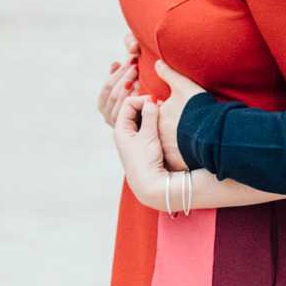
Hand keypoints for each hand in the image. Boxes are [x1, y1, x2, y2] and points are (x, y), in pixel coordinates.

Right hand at [96, 56, 137, 126]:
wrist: (149, 133)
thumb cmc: (138, 106)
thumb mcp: (127, 89)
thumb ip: (119, 76)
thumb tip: (115, 63)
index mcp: (103, 105)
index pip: (107, 87)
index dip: (118, 73)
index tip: (131, 60)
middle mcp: (107, 116)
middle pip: (112, 94)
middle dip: (124, 78)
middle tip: (136, 67)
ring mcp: (117, 125)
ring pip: (120, 102)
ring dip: (128, 88)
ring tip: (139, 77)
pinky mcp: (128, 131)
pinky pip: (130, 113)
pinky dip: (135, 101)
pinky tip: (144, 92)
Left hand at [112, 94, 167, 209]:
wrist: (150, 186)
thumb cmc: (146, 162)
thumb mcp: (149, 136)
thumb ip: (150, 116)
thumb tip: (152, 101)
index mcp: (120, 129)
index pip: (129, 103)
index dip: (143, 99)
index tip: (158, 102)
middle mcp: (124, 133)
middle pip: (133, 109)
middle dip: (148, 105)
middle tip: (162, 107)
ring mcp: (133, 139)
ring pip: (141, 118)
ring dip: (152, 114)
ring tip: (164, 116)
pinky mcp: (142, 145)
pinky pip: (146, 127)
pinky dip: (154, 123)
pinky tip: (164, 126)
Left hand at [154, 60, 204, 171]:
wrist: (215, 134)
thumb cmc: (198, 109)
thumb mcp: (183, 86)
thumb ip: (168, 74)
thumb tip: (157, 63)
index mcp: (155, 118)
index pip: (155, 114)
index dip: (166, 110)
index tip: (179, 109)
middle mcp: (157, 136)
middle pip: (159, 131)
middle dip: (167, 128)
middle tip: (184, 125)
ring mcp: (166, 151)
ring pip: (167, 146)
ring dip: (174, 142)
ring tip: (189, 137)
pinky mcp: (177, 163)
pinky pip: (175, 159)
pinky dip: (181, 155)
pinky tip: (191, 150)